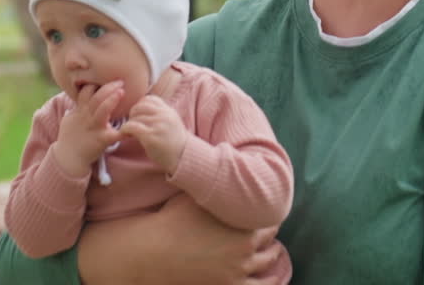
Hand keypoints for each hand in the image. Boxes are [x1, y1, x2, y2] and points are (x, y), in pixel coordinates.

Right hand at [53, 81, 124, 176]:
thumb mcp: (70, 118)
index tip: (106, 76)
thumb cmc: (70, 136)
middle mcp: (87, 117)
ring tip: (122, 92)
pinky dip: (123, 131)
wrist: (68, 157)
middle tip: (120, 81)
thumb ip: (78, 106)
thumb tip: (83, 94)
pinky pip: (113, 134)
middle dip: (108, 88)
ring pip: (102, 111)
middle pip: (95, 98)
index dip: (94, 84)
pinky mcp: (101, 140)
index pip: (85, 93)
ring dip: (112, 100)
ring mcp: (94, 128)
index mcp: (80, 111)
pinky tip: (131, 126)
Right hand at [78, 193, 281, 284]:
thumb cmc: (173, 219)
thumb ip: (214, 179)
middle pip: (272, 244)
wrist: (152, 252)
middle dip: (267, 237)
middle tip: (262, 231)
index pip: (271, 221)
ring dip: (267, 258)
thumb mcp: (196, 194)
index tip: (261, 212)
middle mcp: (246, 251)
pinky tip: (266, 276)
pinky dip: (266, 281)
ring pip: (267, 266)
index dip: (265, 216)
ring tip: (265, 252)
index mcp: (243, 226)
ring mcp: (238, 273)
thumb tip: (222, 152)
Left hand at [120, 95, 187, 173]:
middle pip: (140, 107)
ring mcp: (158, 125)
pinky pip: (131, 127)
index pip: (149, 99)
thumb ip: (160, 114)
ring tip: (130, 133)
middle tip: (132, 125)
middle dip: (132, 115)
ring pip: (135, 117)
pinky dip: (125, 130)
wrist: (182, 157)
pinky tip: (126, 135)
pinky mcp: (151, 136)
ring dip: (129, 125)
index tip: (138, 116)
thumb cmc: (173, 142)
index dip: (140, 106)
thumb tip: (140, 109)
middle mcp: (164, 115)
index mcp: (168, 111)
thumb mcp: (171, 122)